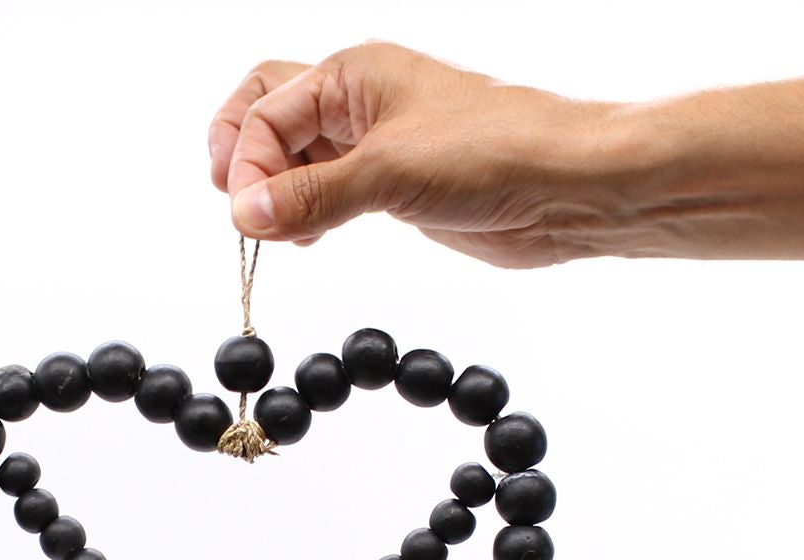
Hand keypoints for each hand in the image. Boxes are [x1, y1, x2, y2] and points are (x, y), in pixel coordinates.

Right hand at [207, 43, 624, 267]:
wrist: (562, 188)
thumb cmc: (492, 153)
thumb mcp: (389, 174)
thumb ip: (313, 196)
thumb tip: (246, 215)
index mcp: (352, 74)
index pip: (265, 112)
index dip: (248, 166)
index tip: (251, 220)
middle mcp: (358, 101)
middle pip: (268, 114)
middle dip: (245, 158)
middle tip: (241, 208)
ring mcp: (375, 143)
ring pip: (296, 157)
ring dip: (275, 193)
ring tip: (277, 234)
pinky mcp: (393, 185)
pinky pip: (327, 190)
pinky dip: (305, 213)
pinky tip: (306, 241)